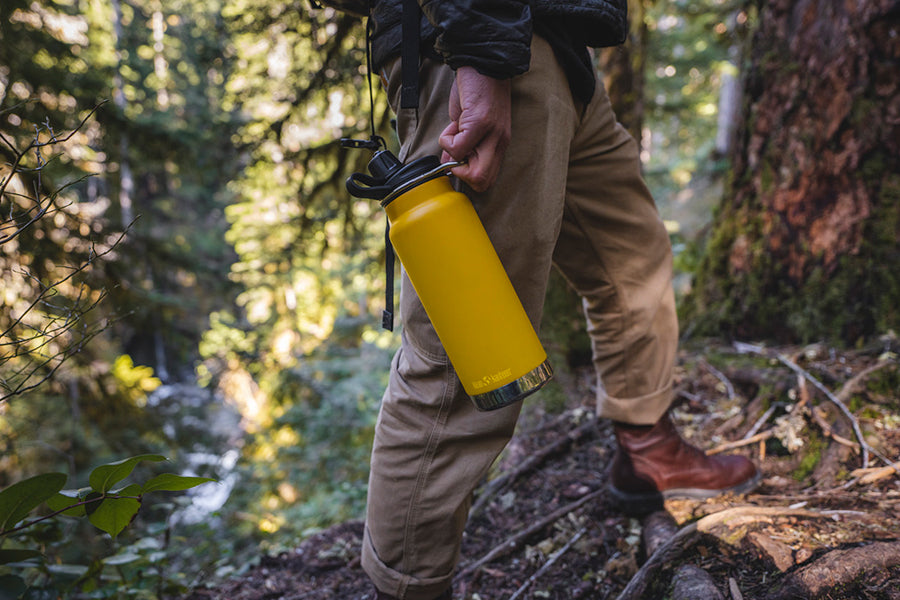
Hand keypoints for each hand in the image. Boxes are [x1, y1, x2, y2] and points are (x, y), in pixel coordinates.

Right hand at [439, 66, 511, 191]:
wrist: (483, 61)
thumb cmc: (477, 90)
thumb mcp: (471, 122)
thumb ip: (463, 144)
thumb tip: (448, 164)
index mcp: (499, 143)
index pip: (487, 179)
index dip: (467, 174)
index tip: (458, 156)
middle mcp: (499, 142)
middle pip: (482, 181)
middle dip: (461, 173)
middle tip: (455, 151)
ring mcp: (491, 133)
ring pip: (473, 172)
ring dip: (454, 156)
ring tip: (454, 132)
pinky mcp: (480, 122)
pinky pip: (457, 148)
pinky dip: (447, 141)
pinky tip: (453, 124)